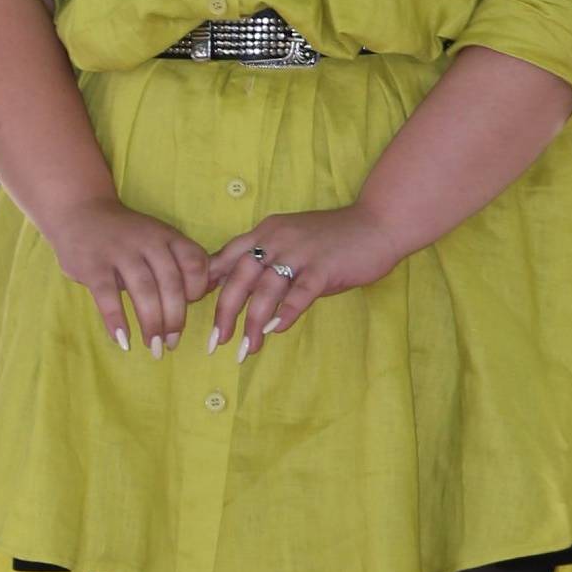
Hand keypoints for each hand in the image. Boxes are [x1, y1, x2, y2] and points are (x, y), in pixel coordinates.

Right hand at [46, 193, 211, 355]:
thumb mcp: (157, 238)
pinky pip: (107, 296)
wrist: (79, 211)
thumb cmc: (125, 234)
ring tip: (153, 346)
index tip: (190, 308)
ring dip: (151, 323)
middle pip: (171, 283)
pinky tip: (123, 340)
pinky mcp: (93, 264)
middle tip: (172, 343)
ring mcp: (119, 251)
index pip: (195, 263)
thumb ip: (180, 261)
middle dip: (175, 318)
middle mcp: (147, 241)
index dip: (198, 289)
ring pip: (143, 290)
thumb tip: (211, 288)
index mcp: (167, 236)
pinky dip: (117, 320)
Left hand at [206, 201, 400, 358]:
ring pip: (266, 290)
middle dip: (225, 312)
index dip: (208, 284)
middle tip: (216, 341)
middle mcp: (277, 240)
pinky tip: (276, 332)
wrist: (378, 222)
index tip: (192, 309)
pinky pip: (300, 293)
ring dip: (254, 323)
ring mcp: (301, 253)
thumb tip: (238, 290)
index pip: (227, 258)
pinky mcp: (324, 267)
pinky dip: (286, 313)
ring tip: (246, 349)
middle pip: (239, 277)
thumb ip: (266, 261)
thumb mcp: (291, 242)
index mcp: (265, 232)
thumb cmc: (333, 239)